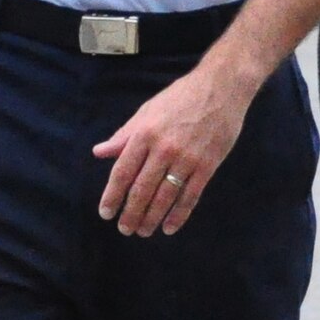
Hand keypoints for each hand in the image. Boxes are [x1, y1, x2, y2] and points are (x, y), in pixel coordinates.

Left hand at [92, 62, 253, 236]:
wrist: (221, 88)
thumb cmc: (179, 98)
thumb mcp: (146, 112)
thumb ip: (123, 136)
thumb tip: (99, 152)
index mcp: (144, 134)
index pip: (123, 171)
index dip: (112, 195)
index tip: (106, 213)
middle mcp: (163, 149)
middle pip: (142, 189)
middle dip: (131, 213)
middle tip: (125, 229)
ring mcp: (187, 158)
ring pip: (165, 197)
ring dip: (152, 218)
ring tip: (143, 231)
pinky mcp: (208, 165)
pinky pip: (190, 196)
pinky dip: (179, 215)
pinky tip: (169, 227)